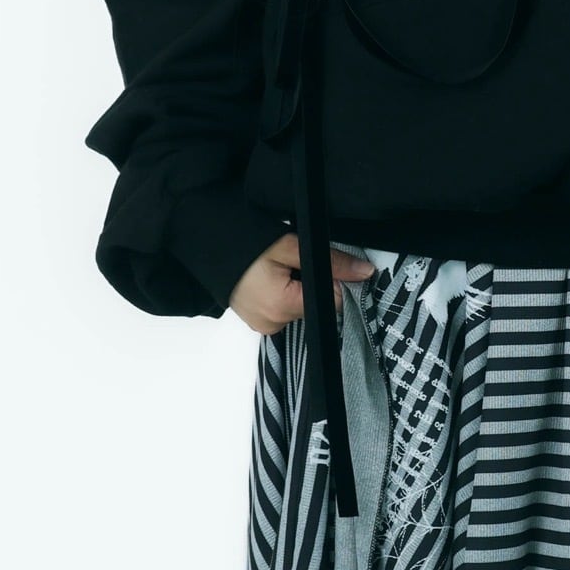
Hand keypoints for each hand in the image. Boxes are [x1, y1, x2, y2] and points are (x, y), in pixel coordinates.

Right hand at [227, 232, 374, 334]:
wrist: (205, 244)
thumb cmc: (243, 243)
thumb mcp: (291, 245)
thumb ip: (331, 262)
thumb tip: (364, 273)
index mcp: (283, 306)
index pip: (332, 302)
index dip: (339, 281)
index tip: (333, 264)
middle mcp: (274, 323)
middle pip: (317, 305)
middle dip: (315, 282)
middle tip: (296, 260)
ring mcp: (265, 326)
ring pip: (302, 307)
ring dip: (300, 289)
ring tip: (282, 268)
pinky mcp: (259, 323)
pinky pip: (285, 310)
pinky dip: (286, 295)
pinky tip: (274, 279)